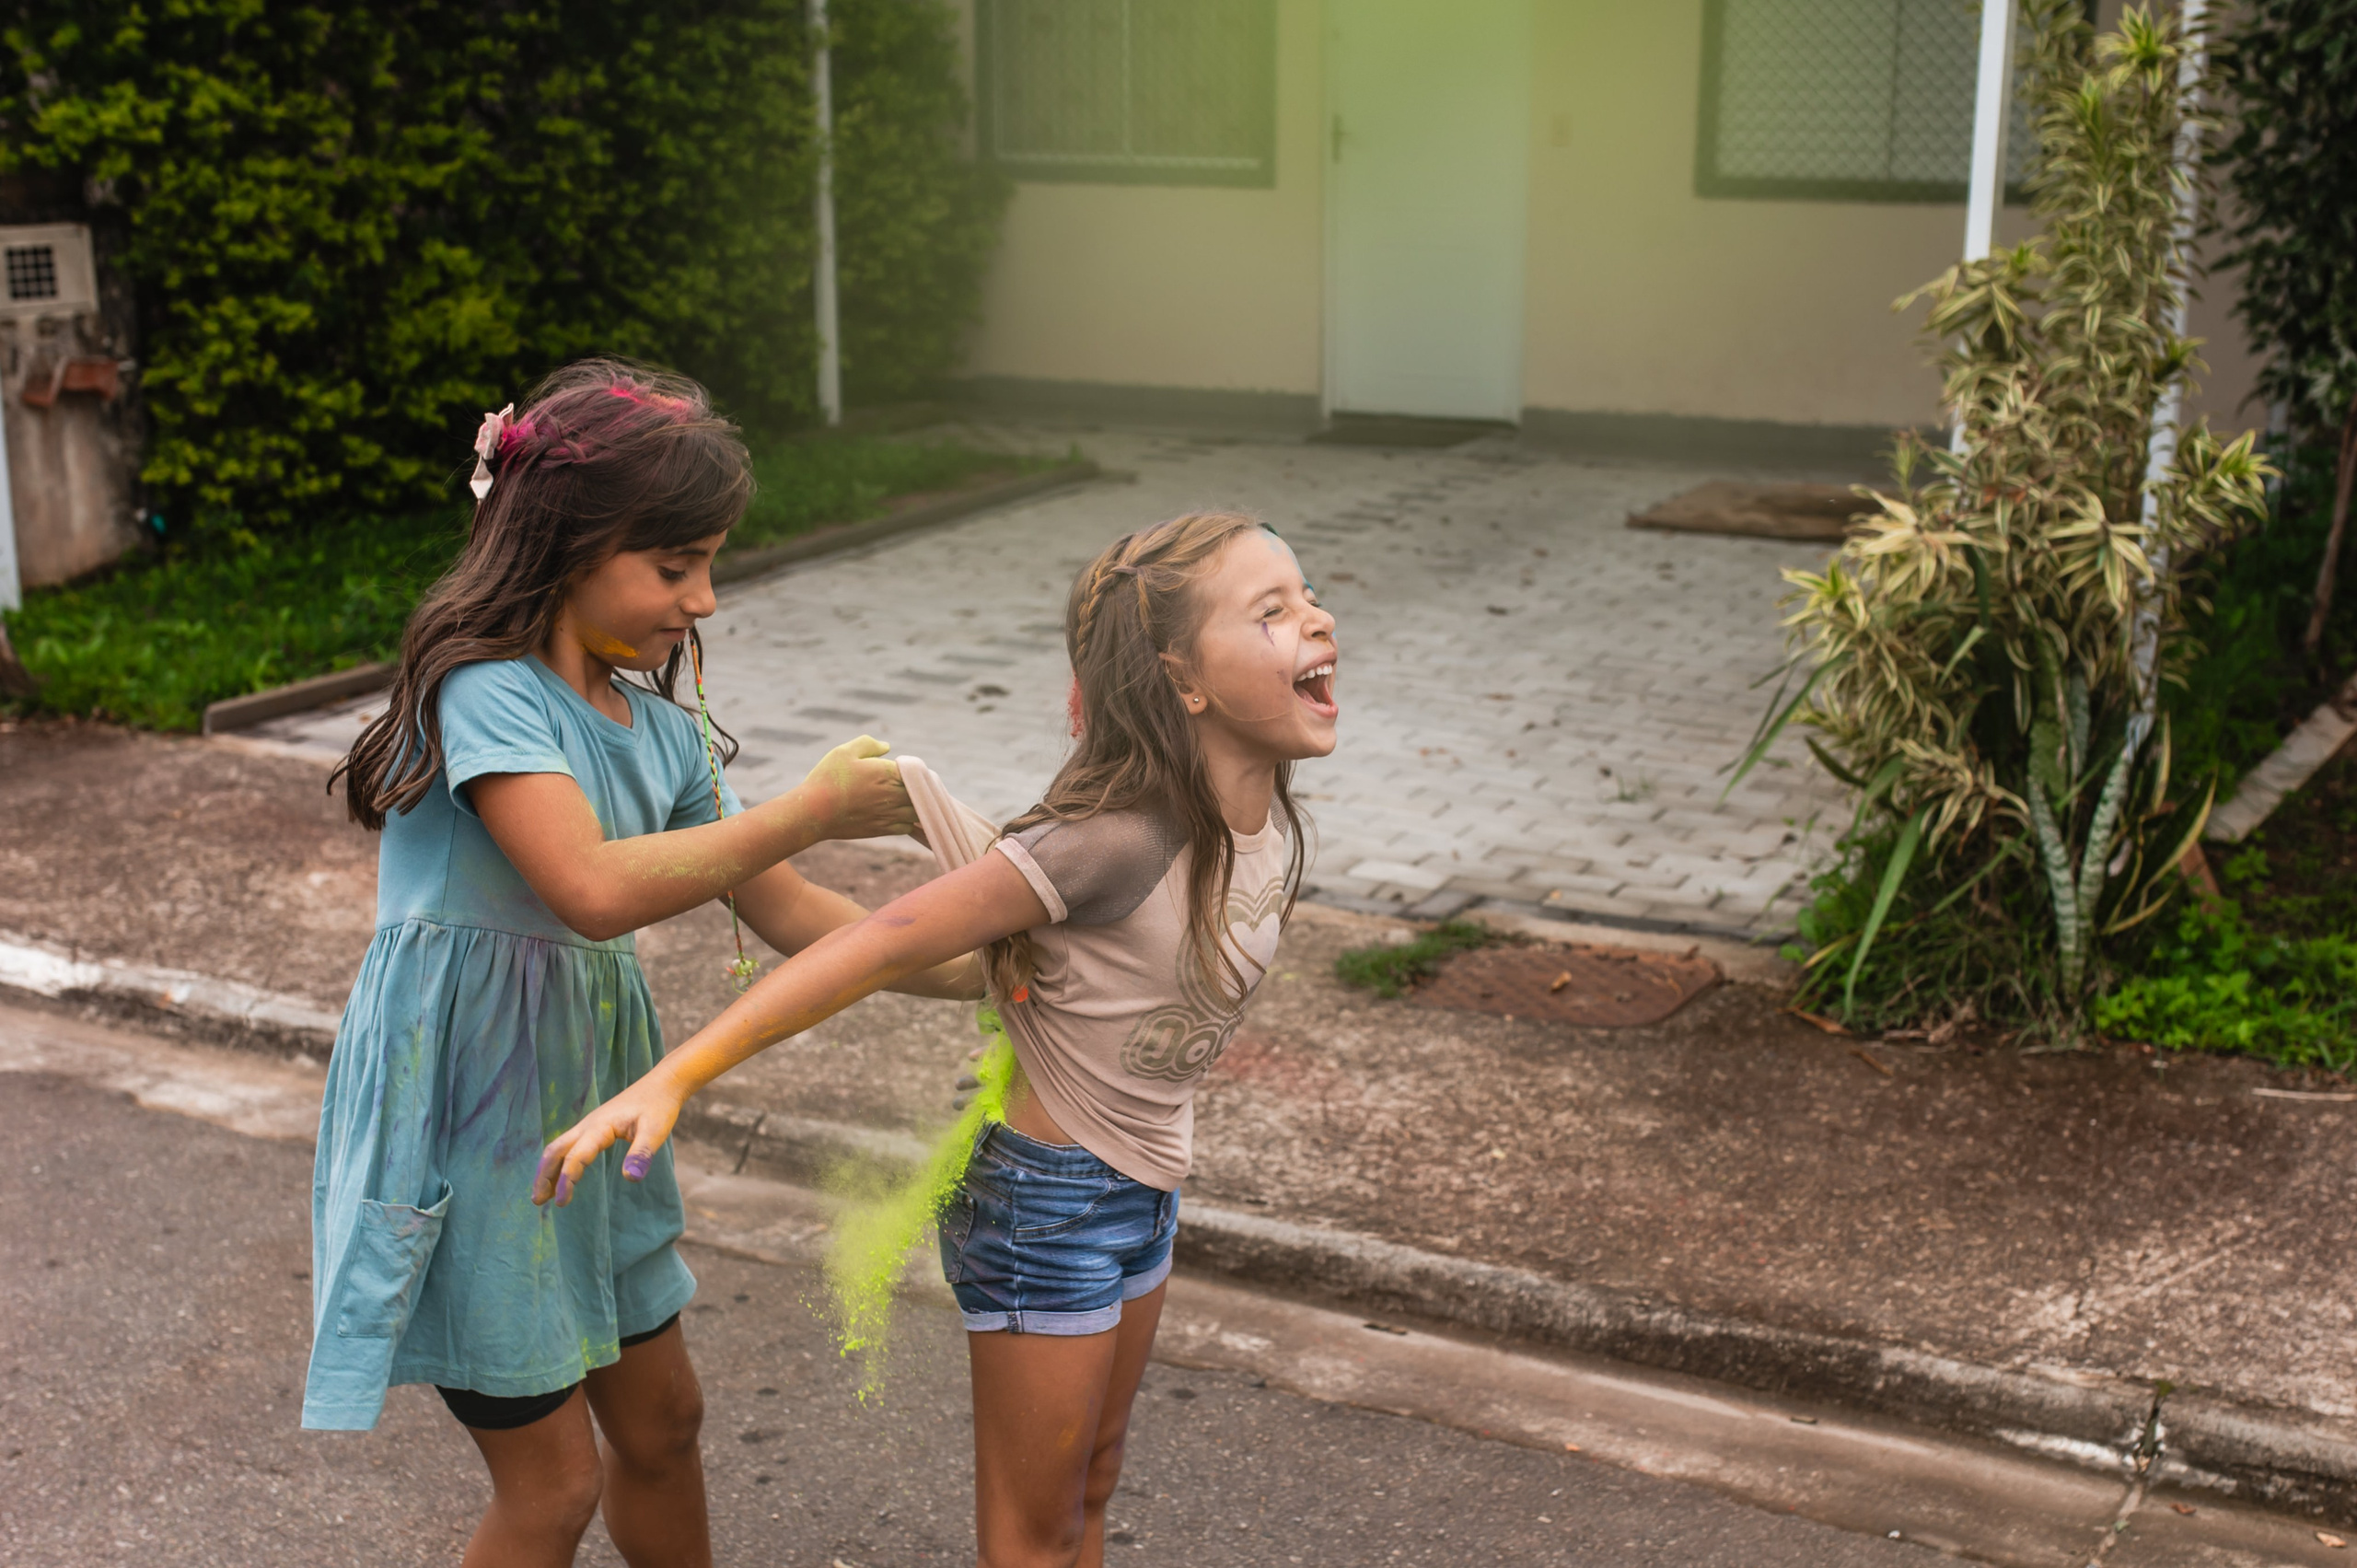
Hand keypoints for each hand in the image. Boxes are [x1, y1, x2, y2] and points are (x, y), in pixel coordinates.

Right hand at [533, 1074, 685, 1206]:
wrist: (662, 1084)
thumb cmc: (659, 1106)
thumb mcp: (656, 1131)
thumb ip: (642, 1154)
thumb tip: (630, 1179)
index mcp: (599, 1127)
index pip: (575, 1157)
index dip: (566, 1181)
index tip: (560, 1203)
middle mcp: (588, 1125)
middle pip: (555, 1150)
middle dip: (543, 1175)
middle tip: (536, 1201)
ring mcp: (589, 1125)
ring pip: (559, 1147)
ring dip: (548, 1170)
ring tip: (542, 1196)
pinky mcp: (595, 1127)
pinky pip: (569, 1145)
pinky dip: (560, 1162)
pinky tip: (563, 1175)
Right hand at [791, 736, 916, 840]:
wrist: (813, 812)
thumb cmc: (828, 779)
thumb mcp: (844, 751)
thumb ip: (869, 744)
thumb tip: (887, 747)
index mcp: (888, 773)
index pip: (917, 771)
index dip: (916, 770)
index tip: (911, 769)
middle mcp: (893, 794)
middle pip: (923, 793)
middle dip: (923, 788)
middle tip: (918, 785)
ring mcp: (889, 814)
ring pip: (918, 812)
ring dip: (919, 805)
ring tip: (915, 800)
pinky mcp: (882, 830)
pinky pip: (907, 827)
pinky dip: (909, 821)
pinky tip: (904, 815)